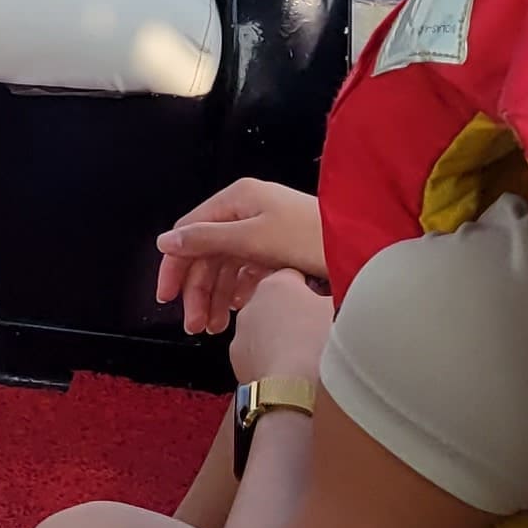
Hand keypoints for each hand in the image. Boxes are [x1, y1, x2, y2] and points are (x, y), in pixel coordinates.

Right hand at [157, 178, 326, 333]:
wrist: (362, 244)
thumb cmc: (309, 235)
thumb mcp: (253, 239)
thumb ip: (207, 240)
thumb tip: (166, 241)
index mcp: (236, 200)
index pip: (189, 232)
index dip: (175, 266)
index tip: (166, 298)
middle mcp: (246, 211)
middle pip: (207, 253)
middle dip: (198, 290)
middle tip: (195, 325)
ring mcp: (262, 229)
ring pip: (226, 265)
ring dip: (217, 296)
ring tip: (214, 327)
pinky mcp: (278, 247)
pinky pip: (247, 270)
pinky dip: (239, 291)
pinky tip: (237, 309)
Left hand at [230, 271, 334, 385]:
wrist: (296, 393)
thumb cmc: (321, 349)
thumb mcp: (344, 311)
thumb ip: (341, 296)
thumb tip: (347, 295)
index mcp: (277, 284)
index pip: (297, 275)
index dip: (316, 290)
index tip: (328, 303)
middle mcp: (252, 305)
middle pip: (279, 303)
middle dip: (297, 315)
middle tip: (321, 333)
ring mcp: (242, 335)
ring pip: (266, 330)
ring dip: (283, 340)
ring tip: (309, 359)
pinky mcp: (238, 363)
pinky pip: (259, 355)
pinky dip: (272, 362)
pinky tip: (293, 375)